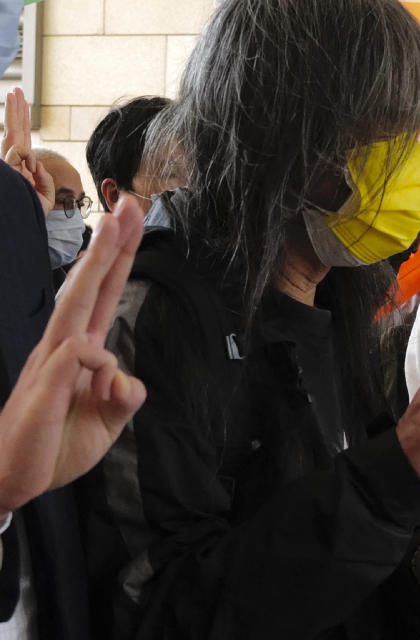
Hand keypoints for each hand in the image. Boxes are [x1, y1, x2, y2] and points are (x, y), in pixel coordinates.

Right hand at [0, 196, 145, 517]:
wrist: (12, 481)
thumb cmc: (55, 446)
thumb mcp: (106, 423)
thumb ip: (124, 397)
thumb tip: (127, 377)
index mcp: (80, 353)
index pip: (102, 298)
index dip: (117, 262)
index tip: (130, 222)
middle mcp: (63, 349)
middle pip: (89, 289)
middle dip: (110, 245)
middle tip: (127, 204)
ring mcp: (50, 365)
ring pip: (76, 306)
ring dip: (97, 264)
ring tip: (114, 224)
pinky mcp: (44, 387)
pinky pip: (77, 357)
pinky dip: (95, 364)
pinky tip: (99, 386)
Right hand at [2, 89, 52, 213]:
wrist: (22, 225)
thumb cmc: (31, 214)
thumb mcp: (45, 197)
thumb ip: (44, 179)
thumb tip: (35, 161)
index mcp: (23, 167)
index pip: (22, 140)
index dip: (22, 122)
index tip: (22, 103)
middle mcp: (14, 163)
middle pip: (16, 132)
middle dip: (17, 111)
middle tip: (17, 91)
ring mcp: (8, 164)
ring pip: (11, 134)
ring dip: (14, 113)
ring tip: (15, 93)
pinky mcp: (6, 169)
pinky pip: (16, 151)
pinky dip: (24, 151)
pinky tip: (25, 147)